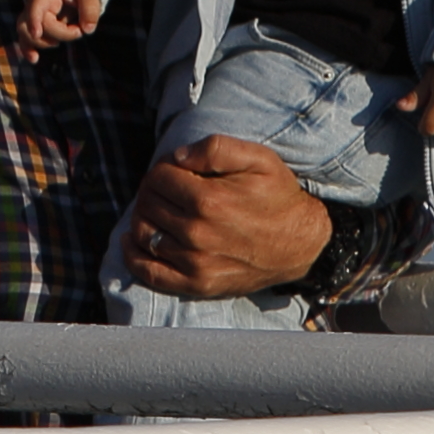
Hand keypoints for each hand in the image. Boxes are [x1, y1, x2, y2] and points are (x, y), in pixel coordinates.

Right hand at [20, 0, 102, 49]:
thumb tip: (87, 30)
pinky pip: (25, 38)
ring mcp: (32, 15)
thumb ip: (90, 10)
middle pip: (29, 22)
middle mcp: (34, 3)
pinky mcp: (35, 26)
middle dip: (52, 34)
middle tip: (77, 32)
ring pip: (25, 32)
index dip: (34, 19)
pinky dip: (28, 49)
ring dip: (42, 42)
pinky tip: (34, 59)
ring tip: (60, 42)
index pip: (35, 5)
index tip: (37, 33)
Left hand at [121, 135, 333, 300]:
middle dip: (152, 189)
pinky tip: (132, 240)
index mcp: (209, 200)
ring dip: (143, 216)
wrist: (301, 244)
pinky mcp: (196, 284)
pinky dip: (133, 255)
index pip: (159, 177)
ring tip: (157, 209)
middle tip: (166, 188)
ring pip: (144, 233)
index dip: (163, 168)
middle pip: (148, 203)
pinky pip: (148, 272)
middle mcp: (197, 233)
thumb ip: (215, 148)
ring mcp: (195, 263)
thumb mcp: (258, 158)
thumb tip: (177, 156)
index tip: (174, 169)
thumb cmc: (278, 197)